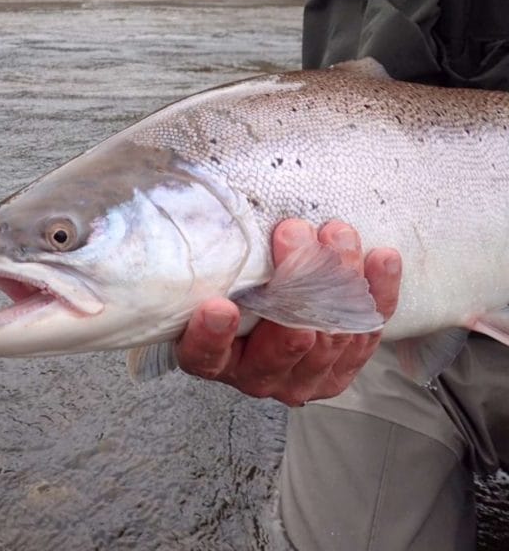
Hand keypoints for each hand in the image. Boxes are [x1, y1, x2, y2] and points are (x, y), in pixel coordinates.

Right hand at [175, 219, 400, 406]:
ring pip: (332, 335)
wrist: (268, 314)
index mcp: (213, 357)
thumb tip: (216, 209)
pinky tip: (380, 260)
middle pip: (283, 341)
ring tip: (337, 235)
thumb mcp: (212, 276)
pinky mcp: (342, 369)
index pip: (206, 355)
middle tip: (293, 234)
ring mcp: (302, 377)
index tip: (220, 306)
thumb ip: (214, 258)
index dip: (213, 335)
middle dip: (295, 285)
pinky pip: (368, 334)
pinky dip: (378, 294)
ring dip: (339, 280)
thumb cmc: (231, 289)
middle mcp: (256, 375)